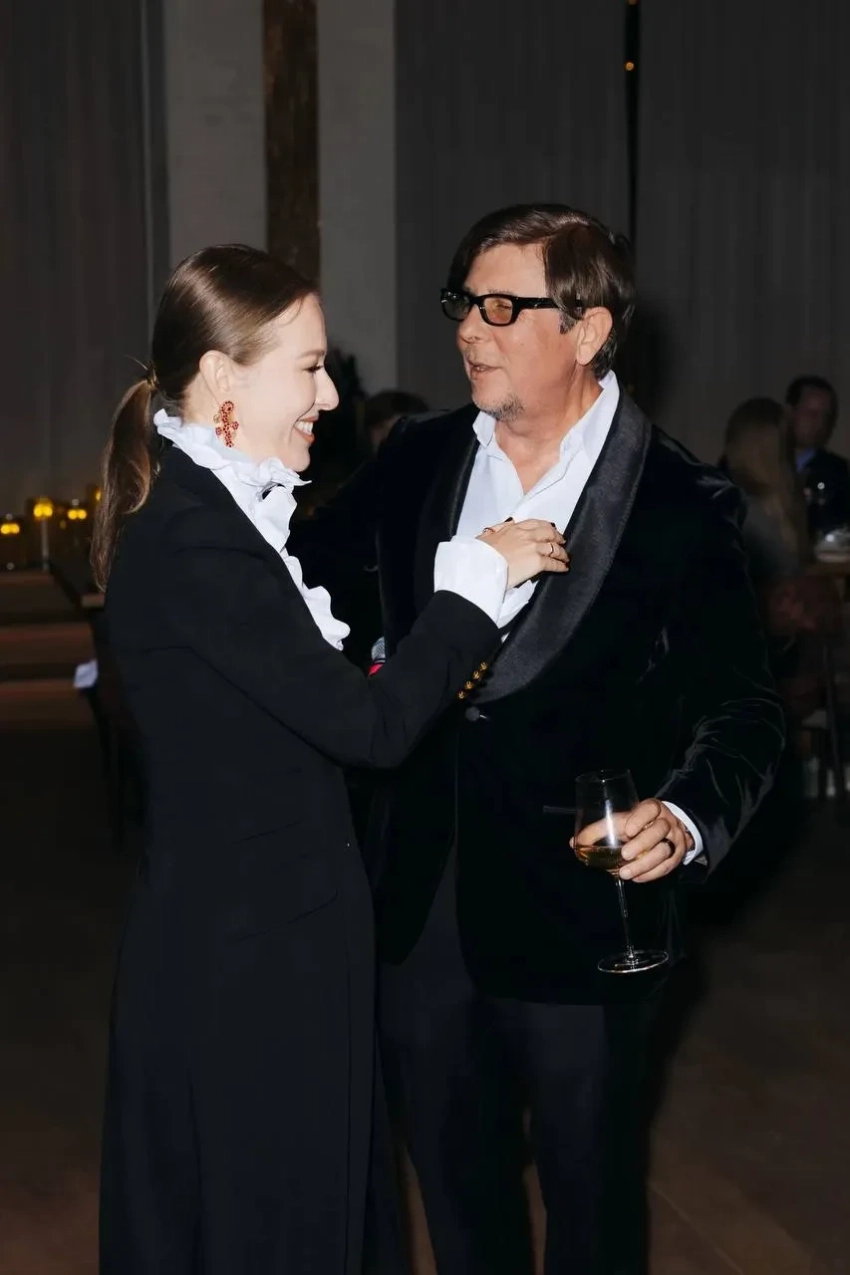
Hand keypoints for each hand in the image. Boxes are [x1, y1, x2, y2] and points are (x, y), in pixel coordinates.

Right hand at [477, 519, 568, 587]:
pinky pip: (553, 563)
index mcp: (514, 528)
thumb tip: (497, 531)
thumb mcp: (486, 536)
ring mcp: (533, 548)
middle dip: (557, 537)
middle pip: (548, 532)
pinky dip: (560, 565)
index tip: (549, 529)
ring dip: (561, 552)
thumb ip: (496, 532)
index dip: (545, 527)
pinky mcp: (537, 562)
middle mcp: (526, 535)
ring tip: (565, 557)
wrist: (482, 565)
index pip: (535, 523)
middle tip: (561, 541)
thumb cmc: (480, 553)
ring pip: (553, 548)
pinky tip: (564, 567)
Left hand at [571, 798, 690, 882]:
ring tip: (626, 873)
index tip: (627, 830)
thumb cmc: (638, 823)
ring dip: (644, 864)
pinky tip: (636, 878)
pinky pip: (667, 866)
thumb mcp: (621, 821)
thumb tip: (574, 843)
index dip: (640, 818)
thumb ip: (599, 830)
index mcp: (652, 809)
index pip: (650, 809)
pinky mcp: (677, 856)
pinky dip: (651, 874)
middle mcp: (667, 822)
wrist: (668, 830)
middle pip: (659, 831)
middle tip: (625, 855)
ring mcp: (675, 839)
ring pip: (664, 850)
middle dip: (641, 844)